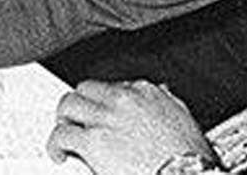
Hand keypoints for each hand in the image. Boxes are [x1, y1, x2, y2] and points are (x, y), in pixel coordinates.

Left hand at [46, 80, 211, 174]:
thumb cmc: (190, 160)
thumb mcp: (185, 121)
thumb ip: (168, 105)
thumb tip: (163, 97)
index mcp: (147, 92)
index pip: (114, 86)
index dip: (105, 102)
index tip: (104, 114)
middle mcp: (123, 99)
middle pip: (86, 89)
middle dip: (79, 105)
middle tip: (76, 120)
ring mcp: (106, 118)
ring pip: (69, 104)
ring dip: (64, 120)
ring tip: (65, 134)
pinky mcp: (93, 141)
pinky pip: (62, 134)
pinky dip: (55, 144)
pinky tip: (59, 154)